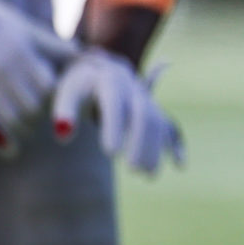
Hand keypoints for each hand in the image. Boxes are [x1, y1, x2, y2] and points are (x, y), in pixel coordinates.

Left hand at [51, 48, 183, 174]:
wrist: (98, 69)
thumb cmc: (77, 87)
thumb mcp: (65, 92)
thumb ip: (64, 111)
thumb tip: (64, 133)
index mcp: (110, 79)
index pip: (115, 102)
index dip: (115, 126)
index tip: (110, 153)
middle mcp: (133, 87)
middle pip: (143, 113)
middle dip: (140, 141)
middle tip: (132, 169)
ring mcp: (147, 99)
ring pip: (157, 122)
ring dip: (156, 149)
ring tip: (147, 174)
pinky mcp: (155, 111)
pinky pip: (170, 126)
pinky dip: (177, 144)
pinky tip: (179, 165)